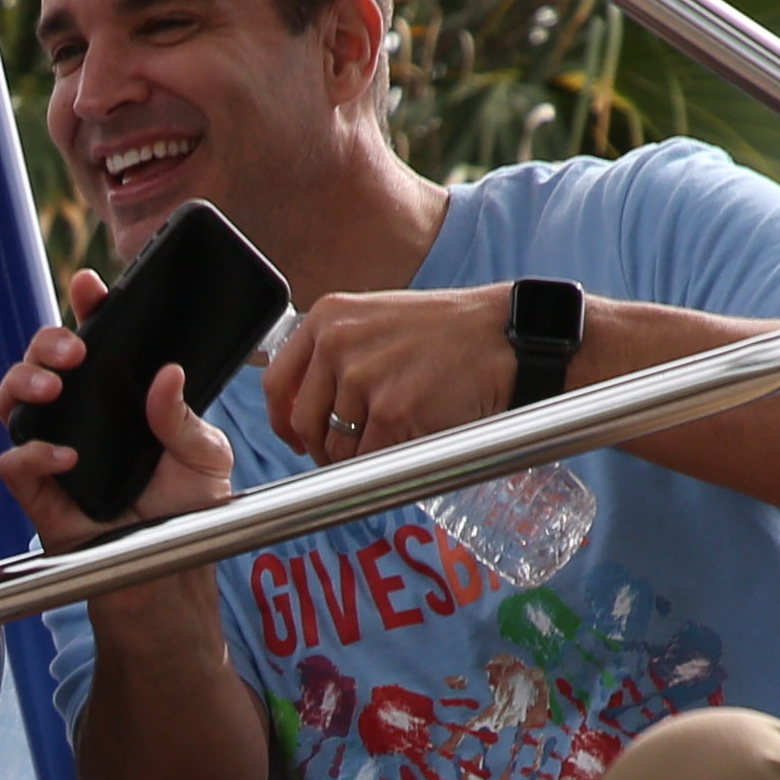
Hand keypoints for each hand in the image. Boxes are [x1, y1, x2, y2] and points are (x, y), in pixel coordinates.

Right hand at [0, 274, 235, 546]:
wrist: (172, 572)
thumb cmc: (188, 510)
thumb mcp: (206, 455)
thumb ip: (184, 417)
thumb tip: (167, 375)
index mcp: (119, 396)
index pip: (97, 342)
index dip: (88, 309)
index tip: (90, 287)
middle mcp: (79, 416)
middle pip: (42, 362)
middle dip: (47, 342)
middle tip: (74, 350)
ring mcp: (53, 450)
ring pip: (12, 401)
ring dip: (23, 382)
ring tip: (53, 388)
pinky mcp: (38, 492)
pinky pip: (13, 462)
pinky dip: (32, 453)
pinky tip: (64, 456)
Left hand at [262, 285, 541, 465]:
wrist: (502, 338)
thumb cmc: (447, 334)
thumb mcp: (375, 321)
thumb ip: (333, 354)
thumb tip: (299, 408)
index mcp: (327, 318)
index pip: (276, 383)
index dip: (281, 420)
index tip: (293, 435)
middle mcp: (337, 343)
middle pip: (304, 424)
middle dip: (323, 448)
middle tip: (353, 449)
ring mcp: (362, 378)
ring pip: (336, 449)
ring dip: (361, 457)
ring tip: (396, 434)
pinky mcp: (390, 411)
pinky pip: (369, 460)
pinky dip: (387, 462)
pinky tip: (412, 438)